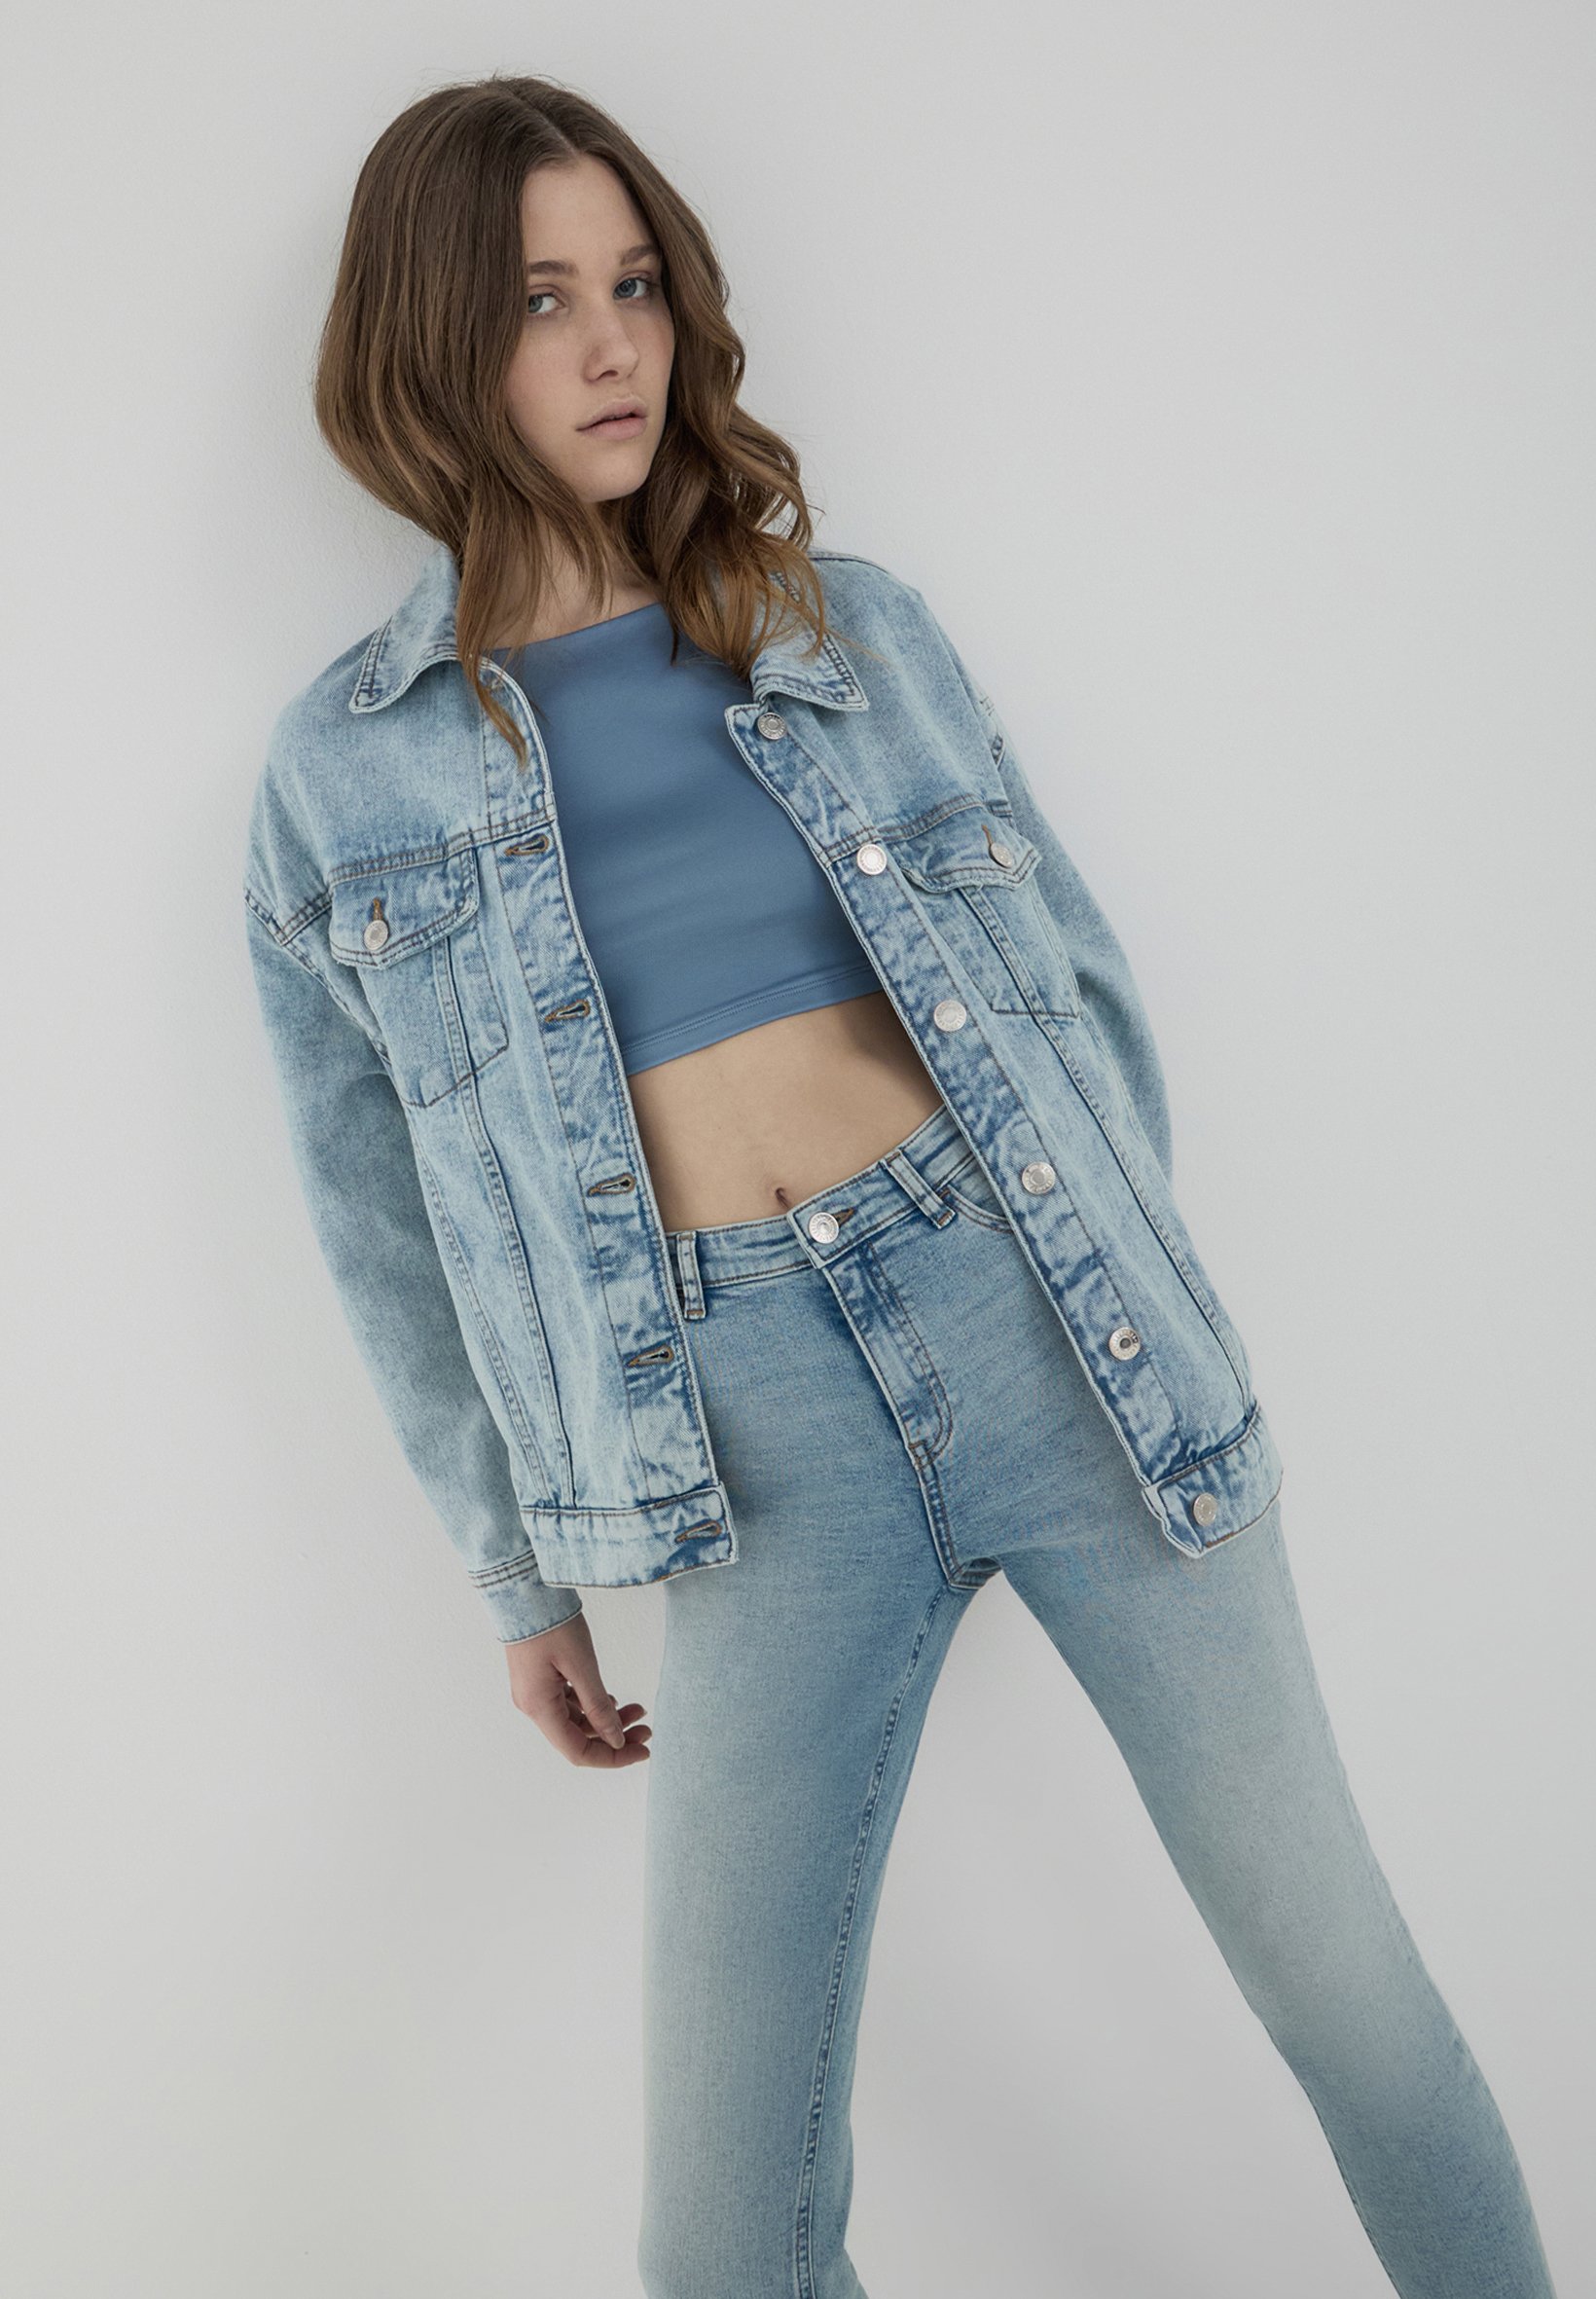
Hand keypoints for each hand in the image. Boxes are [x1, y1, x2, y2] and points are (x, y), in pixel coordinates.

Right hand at [504, 1611, 651, 1768]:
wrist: (523, 1590)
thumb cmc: (551, 1623)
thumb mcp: (582, 1665)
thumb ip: (599, 1706)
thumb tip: (616, 1740)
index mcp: (539, 1708)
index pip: (578, 1751)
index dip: (612, 1757)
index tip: (642, 1751)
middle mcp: (533, 1706)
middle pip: (578, 1738)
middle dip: (615, 1738)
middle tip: (647, 1730)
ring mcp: (535, 1693)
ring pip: (576, 1720)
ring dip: (607, 1719)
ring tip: (637, 1709)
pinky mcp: (539, 1679)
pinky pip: (568, 1704)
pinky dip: (592, 1705)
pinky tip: (613, 1699)